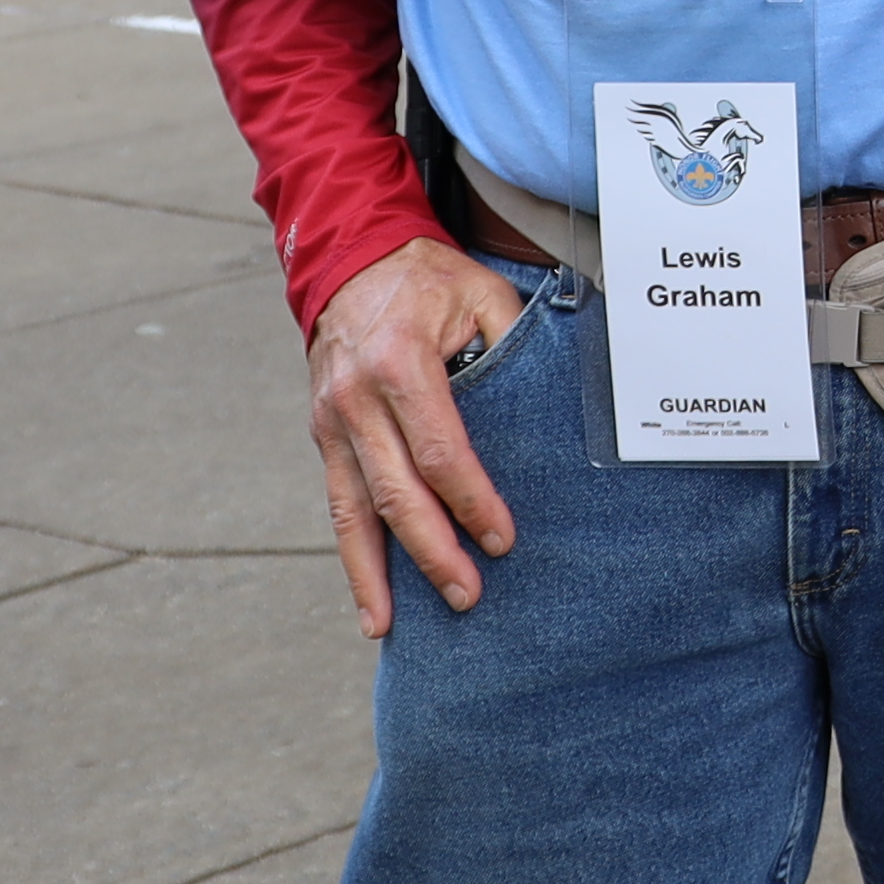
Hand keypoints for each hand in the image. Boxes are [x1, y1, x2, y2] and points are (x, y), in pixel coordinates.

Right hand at [308, 236, 527, 635]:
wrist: (349, 257)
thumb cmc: (427, 279)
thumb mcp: (482, 294)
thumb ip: (515, 344)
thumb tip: (561, 398)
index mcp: (401, 363)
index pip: (440, 450)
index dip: (473, 500)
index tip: (503, 538)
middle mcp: (357, 399)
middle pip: (397, 493)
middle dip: (433, 551)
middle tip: (469, 596)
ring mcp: (332, 421)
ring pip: (353, 512)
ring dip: (378, 573)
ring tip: (397, 626)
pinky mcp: (323, 436)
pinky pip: (338, 505)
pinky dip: (352, 557)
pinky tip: (371, 603)